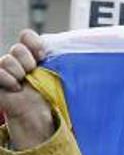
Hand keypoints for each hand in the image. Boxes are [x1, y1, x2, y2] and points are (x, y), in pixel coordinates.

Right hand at [0, 30, 53, 149]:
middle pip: (17, 48)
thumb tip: (84, 51)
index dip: (32, 42)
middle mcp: (18, 60)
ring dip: (18, 72)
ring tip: (24, 83)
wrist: (38, 117)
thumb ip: (65, 63)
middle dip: (27, 61)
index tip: (42, 56)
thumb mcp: (62, 78)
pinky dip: (7, 79)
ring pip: (7, 59)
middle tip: (33, 73)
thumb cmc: (52, 98)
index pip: (27, 36)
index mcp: (34, 56)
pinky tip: (15, 88)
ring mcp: (6, 70)